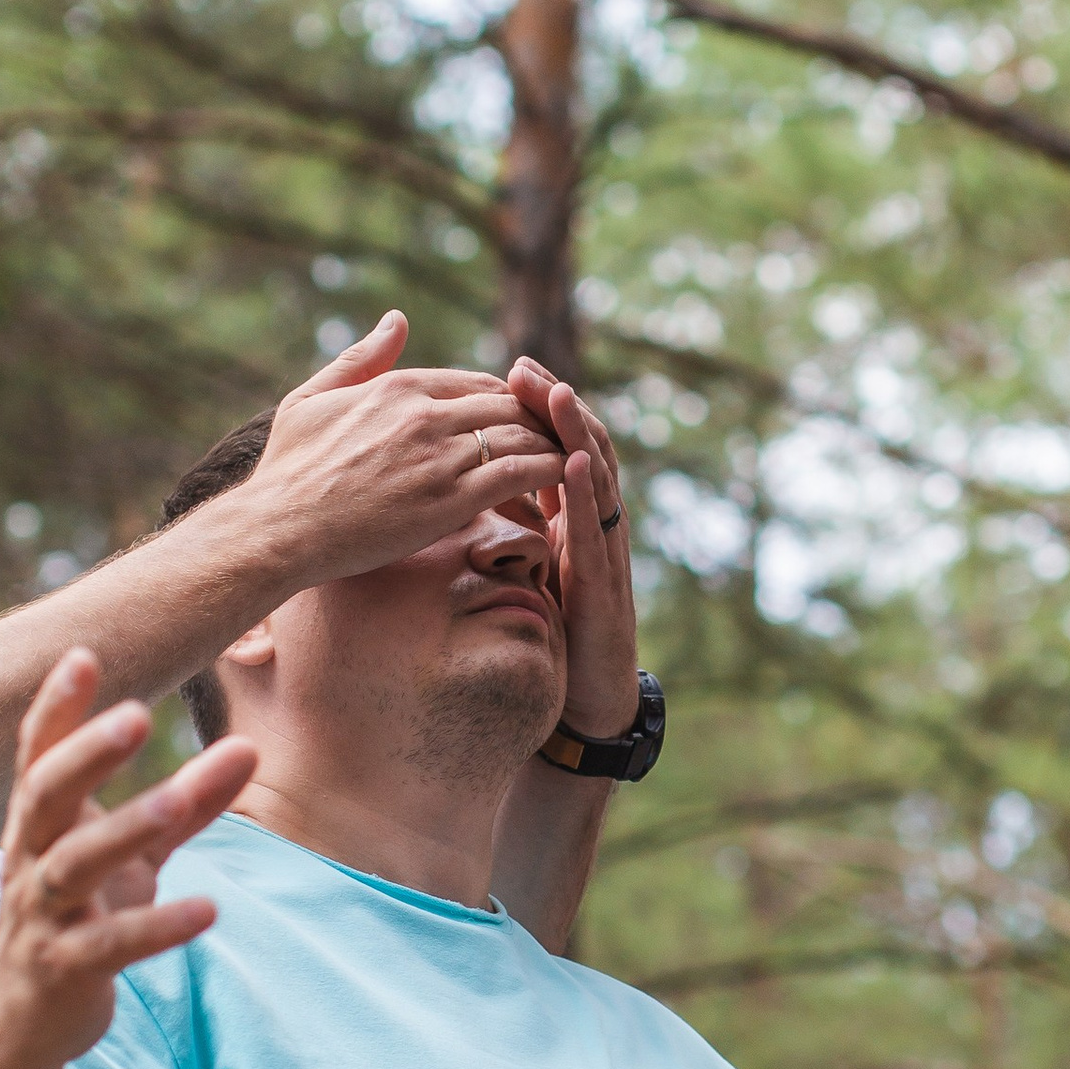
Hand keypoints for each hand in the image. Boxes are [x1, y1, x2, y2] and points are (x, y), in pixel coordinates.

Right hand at [0, 651, 255, 1068]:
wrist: (18, 1024)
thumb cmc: (78, 917)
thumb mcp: (135, 855)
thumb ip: (191, 800)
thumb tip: (250, 745)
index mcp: (41, 823)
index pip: (39, 754)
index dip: (56, 707)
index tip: (84, 654)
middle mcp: (30, 860)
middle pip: (45, 795)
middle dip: (85, 754)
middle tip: (135, 713)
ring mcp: (41, 916)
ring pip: (72, 866)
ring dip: (124, 830)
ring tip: (178, 800)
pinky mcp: (62, 970)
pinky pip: (109, 947)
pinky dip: (156, 928)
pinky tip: (207, 912)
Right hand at [240, 314, 560, 584]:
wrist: (278, 530)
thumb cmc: (287, 471)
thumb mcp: (311, 399)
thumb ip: (360, 357)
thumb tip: (398, 319)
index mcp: (399, 386)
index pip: (478, 383)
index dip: (508, 402)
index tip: (523, 421)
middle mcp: (426, 413)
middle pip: (508, 405)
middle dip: (540, 422)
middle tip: (562, 443)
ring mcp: (440, 456)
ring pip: (521, 436)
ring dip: (552, 447)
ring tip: (574, 463)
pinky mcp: (451, 500)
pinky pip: (520, 474)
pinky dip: (549, 474)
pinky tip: (563, 487)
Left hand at [508, 359, 637, 735]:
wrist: (585, 701)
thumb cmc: (553, 631)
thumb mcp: (525, 568)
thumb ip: (510, 527)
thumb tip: (464, 486)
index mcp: (573, 518)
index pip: (558, 447)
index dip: (540, 408)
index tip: (512, 368)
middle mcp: (595, 526)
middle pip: (581, 449)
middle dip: (556, 406)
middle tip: (527, 367)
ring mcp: (605, 553)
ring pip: (597, 482)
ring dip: (576, 435)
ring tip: (556, 394)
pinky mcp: (604, 588)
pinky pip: (595, 533)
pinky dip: (587, 495)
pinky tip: (574, 463)